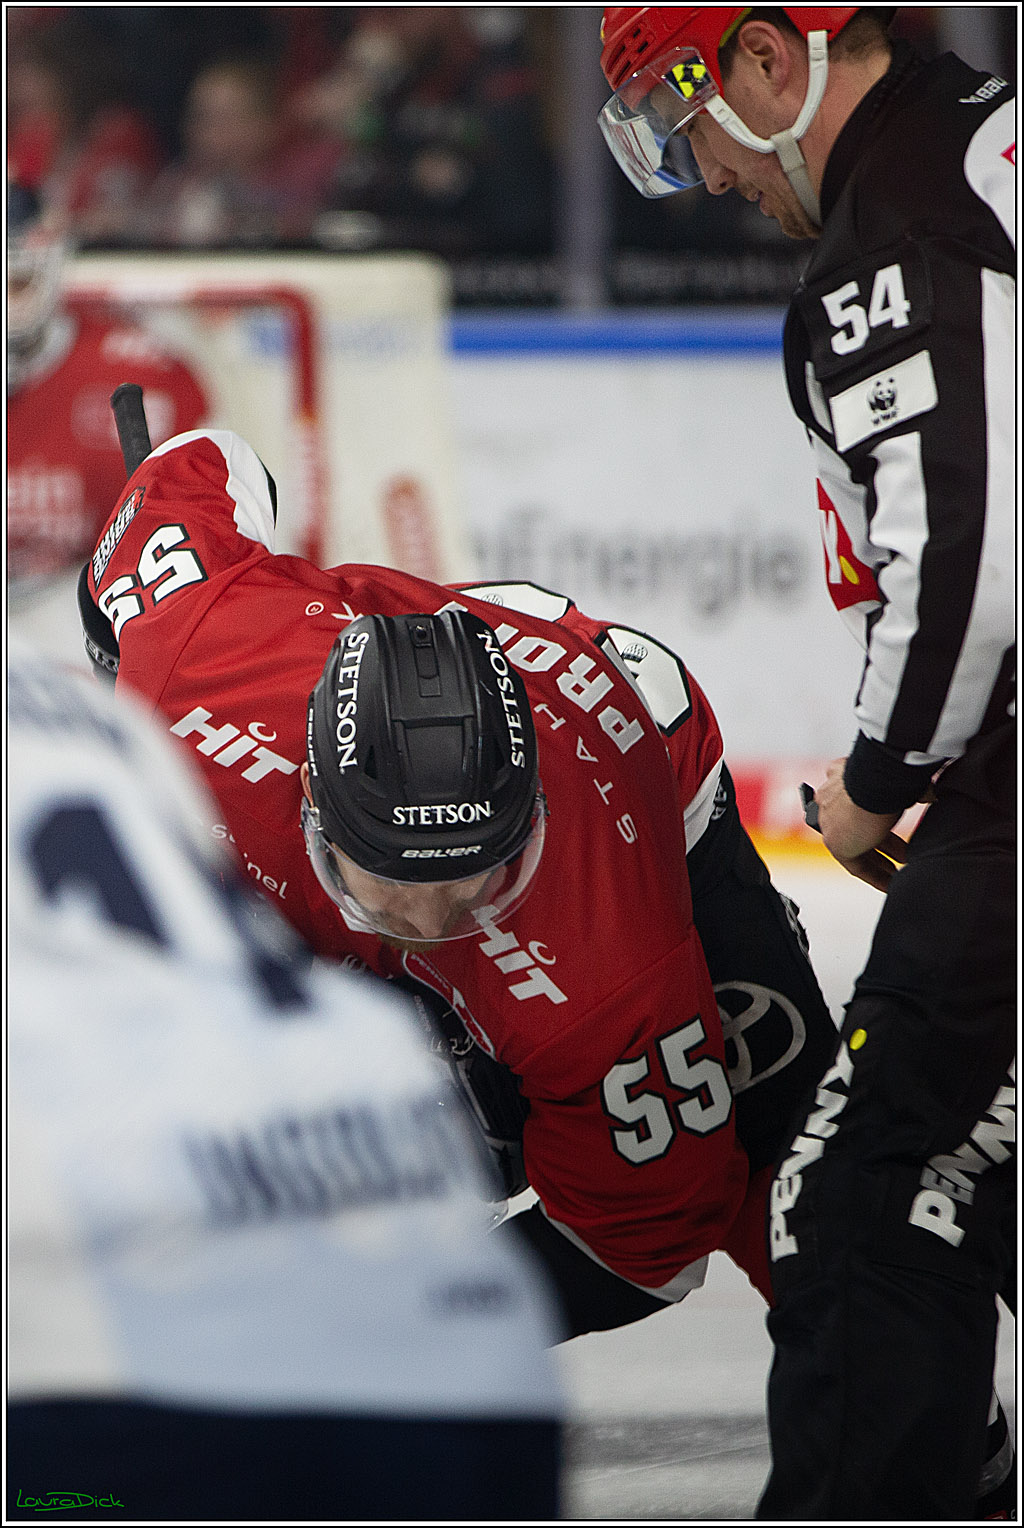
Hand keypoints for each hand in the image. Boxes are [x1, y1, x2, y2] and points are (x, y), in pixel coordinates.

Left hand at [813, 758, 907, 891]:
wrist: (874, 778)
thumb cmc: (888, 772)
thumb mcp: (899, 778)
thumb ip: (909, 788)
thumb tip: (931, 793)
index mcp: (842, 777)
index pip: (856, 804)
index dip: (878, 821)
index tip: (893, 832)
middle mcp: (831, 800)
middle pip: (857, 828)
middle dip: (882, 844)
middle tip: (902, 856)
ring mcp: (830, 822)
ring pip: (856, 847)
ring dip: (879, 863)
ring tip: (899, 874)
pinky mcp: (835, 842)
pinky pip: (855, 865)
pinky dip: (874, 876)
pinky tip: (890, 883)